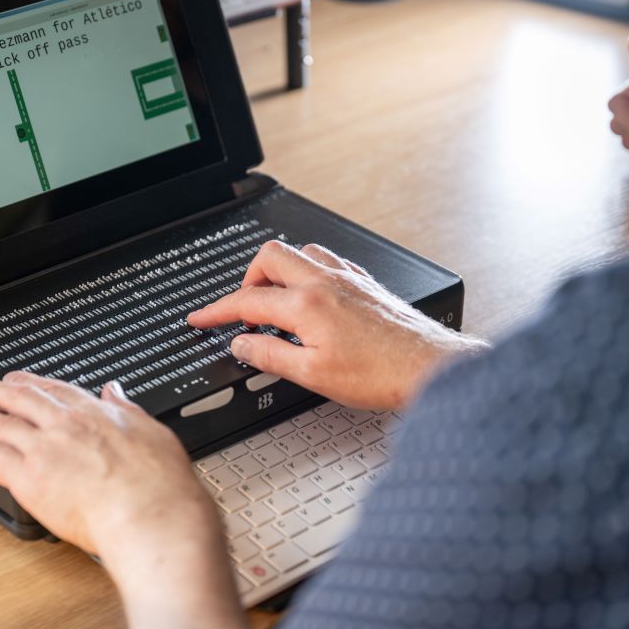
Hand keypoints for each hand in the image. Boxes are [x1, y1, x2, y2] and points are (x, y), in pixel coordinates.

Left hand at [0, 373, 253, 628]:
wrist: (150, 513)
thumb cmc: (159, 484)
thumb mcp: (152, 431)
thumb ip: (128, 410)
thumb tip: (117, 393)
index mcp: (96, 413)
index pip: (56, 391)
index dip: (32, 383)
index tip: (18, 380)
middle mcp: (66, 425)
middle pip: (20, 400)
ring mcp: (44, 449)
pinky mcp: (28, 478)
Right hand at [187, 241, 488, 409]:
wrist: (428, 368)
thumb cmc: (380, 375)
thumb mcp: (312, 376)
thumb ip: (269, 356)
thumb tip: (241, 345)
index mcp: (306, 304)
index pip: (246, 301)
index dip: (216, 311)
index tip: (201, 319)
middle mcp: (325, 281)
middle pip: (268, 258)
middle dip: (246, 281)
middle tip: (241, 310)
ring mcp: (347, 278)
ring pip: (299, 253)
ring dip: (279, 273)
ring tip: (275, 304)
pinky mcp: (365, 283)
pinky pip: (326, 261)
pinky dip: (307, 273)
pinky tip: (312, 297)